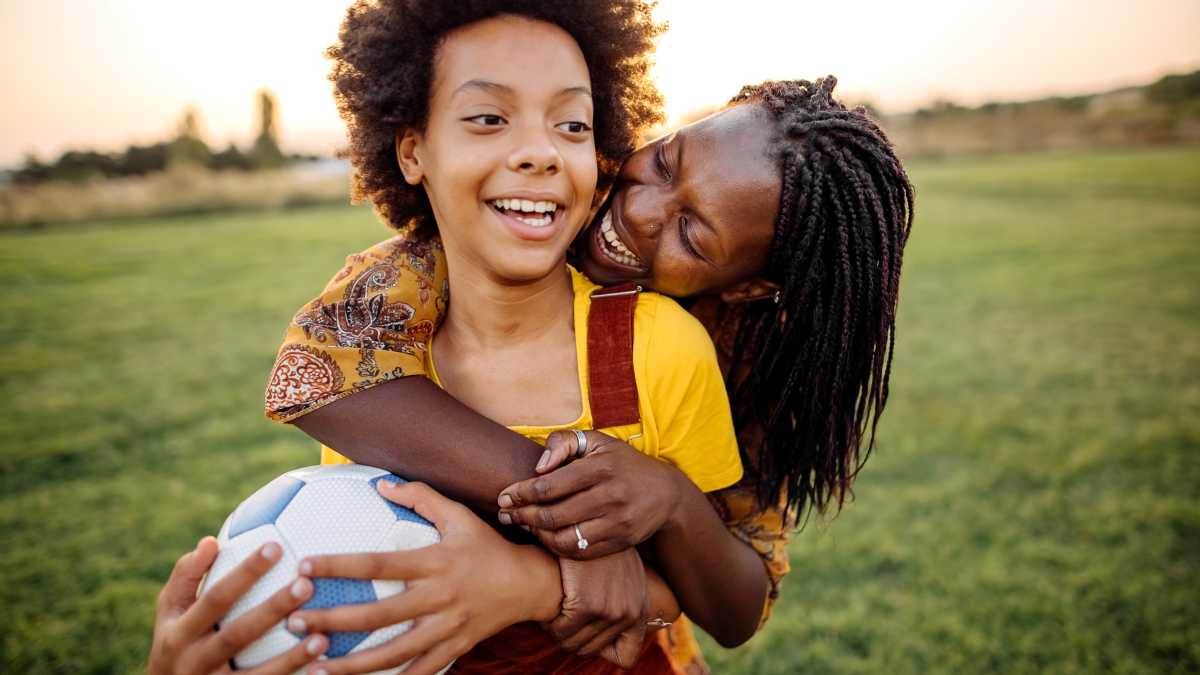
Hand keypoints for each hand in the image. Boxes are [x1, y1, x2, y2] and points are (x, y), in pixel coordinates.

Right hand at [149, 537, 327, 674]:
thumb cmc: (176, 640)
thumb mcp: (170, 611)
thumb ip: (187, 577)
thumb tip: (211, 541)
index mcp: (179, 633)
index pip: (215, 598)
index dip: (244, 573)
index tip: (275, 546)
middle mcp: (194, 662)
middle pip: (237, 635)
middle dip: (272, 610)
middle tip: (306, 584)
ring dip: (291, 658)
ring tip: (322, 638)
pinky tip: (323, 671)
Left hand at [287, 481, 561, 674]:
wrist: (530, 584)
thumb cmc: (487, 546)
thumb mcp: (459, 515)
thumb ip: (421, 496)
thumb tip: (381, 483)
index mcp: (435, 562)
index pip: (379, 563)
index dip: (340, 565)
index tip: (305, 567)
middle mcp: (439, 597)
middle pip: (378, 614)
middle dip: (333, 620)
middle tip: (294, 621)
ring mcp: (447, 627)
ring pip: (394, 652)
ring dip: (351, 664)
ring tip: (313, 667)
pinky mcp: (455, 648)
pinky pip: (420, 672)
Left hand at [497, 430, 685, 558]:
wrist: (667, 494)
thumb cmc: (623, 463)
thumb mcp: (598, 441)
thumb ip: (564, 442)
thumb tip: (539, 466)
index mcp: (601, 467)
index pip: (549, 486)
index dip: (521, 493)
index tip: (503, 497)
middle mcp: (610, 496)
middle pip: (552, 515)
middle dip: (522, 516)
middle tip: (505, 514)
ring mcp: (616, 522)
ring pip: (564, 537)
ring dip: (537, 534)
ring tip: (524, 525)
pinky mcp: (620, 541)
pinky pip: (580, 552)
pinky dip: (557, 547)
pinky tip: (546, 537)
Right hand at [546, 549, 648, 667]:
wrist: (594, 518)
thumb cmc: (600, 547)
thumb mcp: (620, 575)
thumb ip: (616, 598)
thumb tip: (603, 627)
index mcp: (638, 610)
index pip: (624, 656)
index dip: (602, 650)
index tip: (586, 632)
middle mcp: (630, 614)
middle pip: (589, 650)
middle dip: (570, 636)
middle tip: (559, 617)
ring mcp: (612, 610)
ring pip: (573, 643)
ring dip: (558, 629)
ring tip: (552, 609)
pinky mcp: (590, 604)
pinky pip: (561, 630)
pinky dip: (550, 621)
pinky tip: (548, 602)